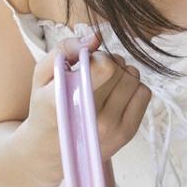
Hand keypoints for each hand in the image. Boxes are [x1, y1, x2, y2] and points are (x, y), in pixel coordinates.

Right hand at [28, 30, 151, 163]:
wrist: (50, 150)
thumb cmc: (46, 106)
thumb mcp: (42, 74)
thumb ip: (64, 48)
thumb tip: (96, 37)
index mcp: (67, 101)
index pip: (105, 66)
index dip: (98, 58)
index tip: (86, 64)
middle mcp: (92, 119)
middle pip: (122, 70)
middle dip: (111, 64)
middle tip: (95, 73)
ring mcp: (112, 129)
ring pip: (135, 80)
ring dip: (123, 75)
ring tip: (105, 83)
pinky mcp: (127, 134)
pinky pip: (144, 94)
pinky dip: (133, 88)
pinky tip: (116, 95)